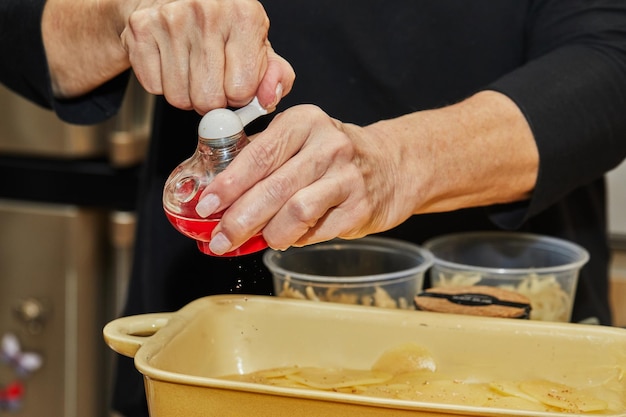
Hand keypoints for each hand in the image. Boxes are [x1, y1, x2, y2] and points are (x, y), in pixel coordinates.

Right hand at [43, 0, 293, 111]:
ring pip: (179, 98)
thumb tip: (268, 100)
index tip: (235, 81)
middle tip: (212, 81)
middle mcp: (207, 11)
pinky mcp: (140, 29)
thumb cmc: (223, 27)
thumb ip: (275, 76)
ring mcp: (170, 19)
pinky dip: (162, 83)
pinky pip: (154, 87)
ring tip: (192, 70)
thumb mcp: (258, 46)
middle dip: (212, 101)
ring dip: (187, 95)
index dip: (239, 95)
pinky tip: (171, 61)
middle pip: (209, 100)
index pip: (242, 90)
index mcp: (244, 15)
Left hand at [196, 104, 421, 253]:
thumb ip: (262, 161)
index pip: (258, 155)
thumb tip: (218, 200)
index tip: (206, 206)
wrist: (393, 164)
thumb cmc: (334, 156)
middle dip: (240, 219)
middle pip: (273, 187)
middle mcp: (328, 145)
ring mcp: (348, 177)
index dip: (228, 184)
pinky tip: (292, 236)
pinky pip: (317, 231)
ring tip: (263, 239)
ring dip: (270, 232)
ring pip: (296, 211)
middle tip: (220, 240)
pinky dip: (297, 239)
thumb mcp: (300, 141)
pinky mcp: (361, 207)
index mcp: (304, 121)